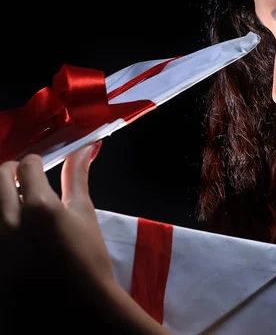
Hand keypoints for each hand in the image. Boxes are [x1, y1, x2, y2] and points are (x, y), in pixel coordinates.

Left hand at [0, 142, 112, 307]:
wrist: (75, 305)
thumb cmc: (87, 258)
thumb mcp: (84, 215)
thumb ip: (77, 178)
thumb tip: (85, 148)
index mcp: (39, 206)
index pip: (26, 165)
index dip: (34, 162)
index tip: (39, 167)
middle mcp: (9, 221)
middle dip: (11, 172)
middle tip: (23, 179)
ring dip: (2, 195)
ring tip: (15, 204)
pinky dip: (2, 219)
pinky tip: (14, 229)